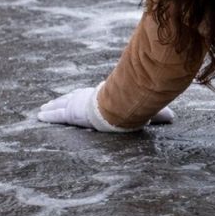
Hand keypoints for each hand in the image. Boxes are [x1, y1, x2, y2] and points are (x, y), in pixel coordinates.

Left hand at [37, 86, 174, 129]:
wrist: (122, 106)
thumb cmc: (135, 106)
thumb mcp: (146, 111)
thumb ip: (158, 115)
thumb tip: (174, 118)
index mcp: (107, 97)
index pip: (96, 97)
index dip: (87, 98)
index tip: (83, 98)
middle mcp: (92, 98)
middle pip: (76, 98)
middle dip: (65, 100)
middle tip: (55, 101)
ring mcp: (81, 105)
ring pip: (64, 104)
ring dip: (54, 106)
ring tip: (44, 108)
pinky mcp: (72, 114)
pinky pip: (58, 115)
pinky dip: (49, 115)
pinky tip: (40, 115)